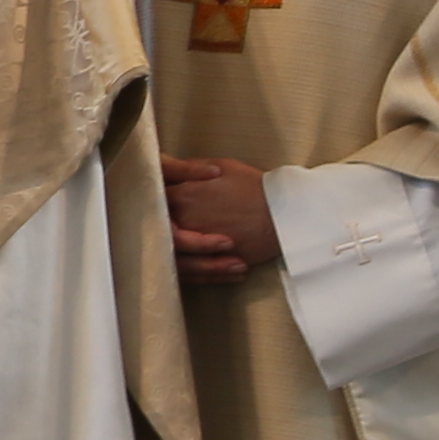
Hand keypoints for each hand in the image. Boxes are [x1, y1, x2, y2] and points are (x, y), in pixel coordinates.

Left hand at [160, 155, 281, 287]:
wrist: (284, 213)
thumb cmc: (257, 187)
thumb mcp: (224, 167)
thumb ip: (193, 169)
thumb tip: (176, 170)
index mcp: (183, 195)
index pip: (154, 201)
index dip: (156, 203)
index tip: (165, 206)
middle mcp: (184, 221)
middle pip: (159, 232)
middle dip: (166, 232)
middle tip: (178, 230)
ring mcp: (196, 244)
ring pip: (175, 256)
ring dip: (186, 255)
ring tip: (202, 251)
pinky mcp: (211, 262)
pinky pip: (196, 272)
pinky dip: (201, 271)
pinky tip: (213, 264)